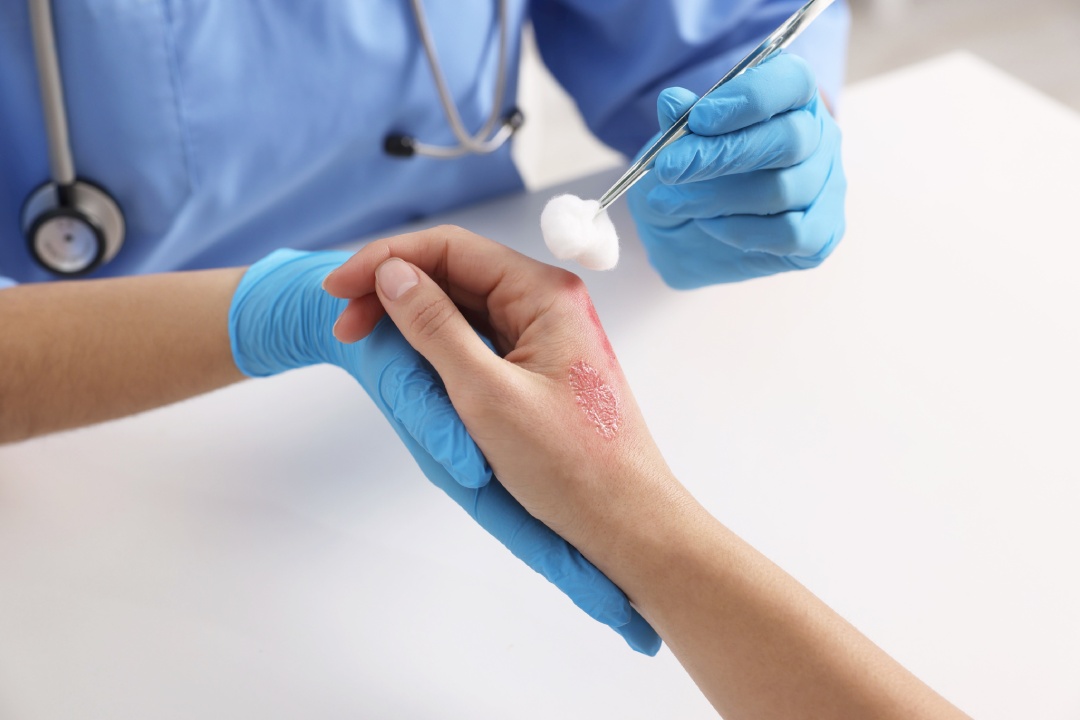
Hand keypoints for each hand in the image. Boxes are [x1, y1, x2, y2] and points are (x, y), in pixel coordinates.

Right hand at [230, 248, 660, 654]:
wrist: (628, 523)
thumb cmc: (571, 467)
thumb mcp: (486, 394)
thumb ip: (434, 327)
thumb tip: (393, 274)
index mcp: (543, 294)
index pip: (452, 249)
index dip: (387, 260)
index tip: (336, 289)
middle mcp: (546, 304)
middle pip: (456, 275)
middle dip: (395, 293)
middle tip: (346, 327)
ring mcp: (544, 336)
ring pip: (463, 310)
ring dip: (413, 324)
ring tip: (371, 345)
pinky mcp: (539, 369)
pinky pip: (479, 344)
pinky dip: (439, 351)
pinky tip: (412, 366)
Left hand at [628, 52, 845, 288]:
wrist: (684, 241)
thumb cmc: (685, 182)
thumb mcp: (670, 152)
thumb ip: (676, 125)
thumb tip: (672, 100)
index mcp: (789, 98)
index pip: (793, 81)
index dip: (749, 97)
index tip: (698, 119)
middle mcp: (818, 137)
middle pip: (790, 138)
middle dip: (724, 154)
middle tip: (669, 169)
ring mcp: (825, 186)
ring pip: (782, 189)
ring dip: (718, 198)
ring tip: (673, 202)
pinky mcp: (822, 233)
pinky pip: (790, 233)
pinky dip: (741, 231)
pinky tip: (711, 226)